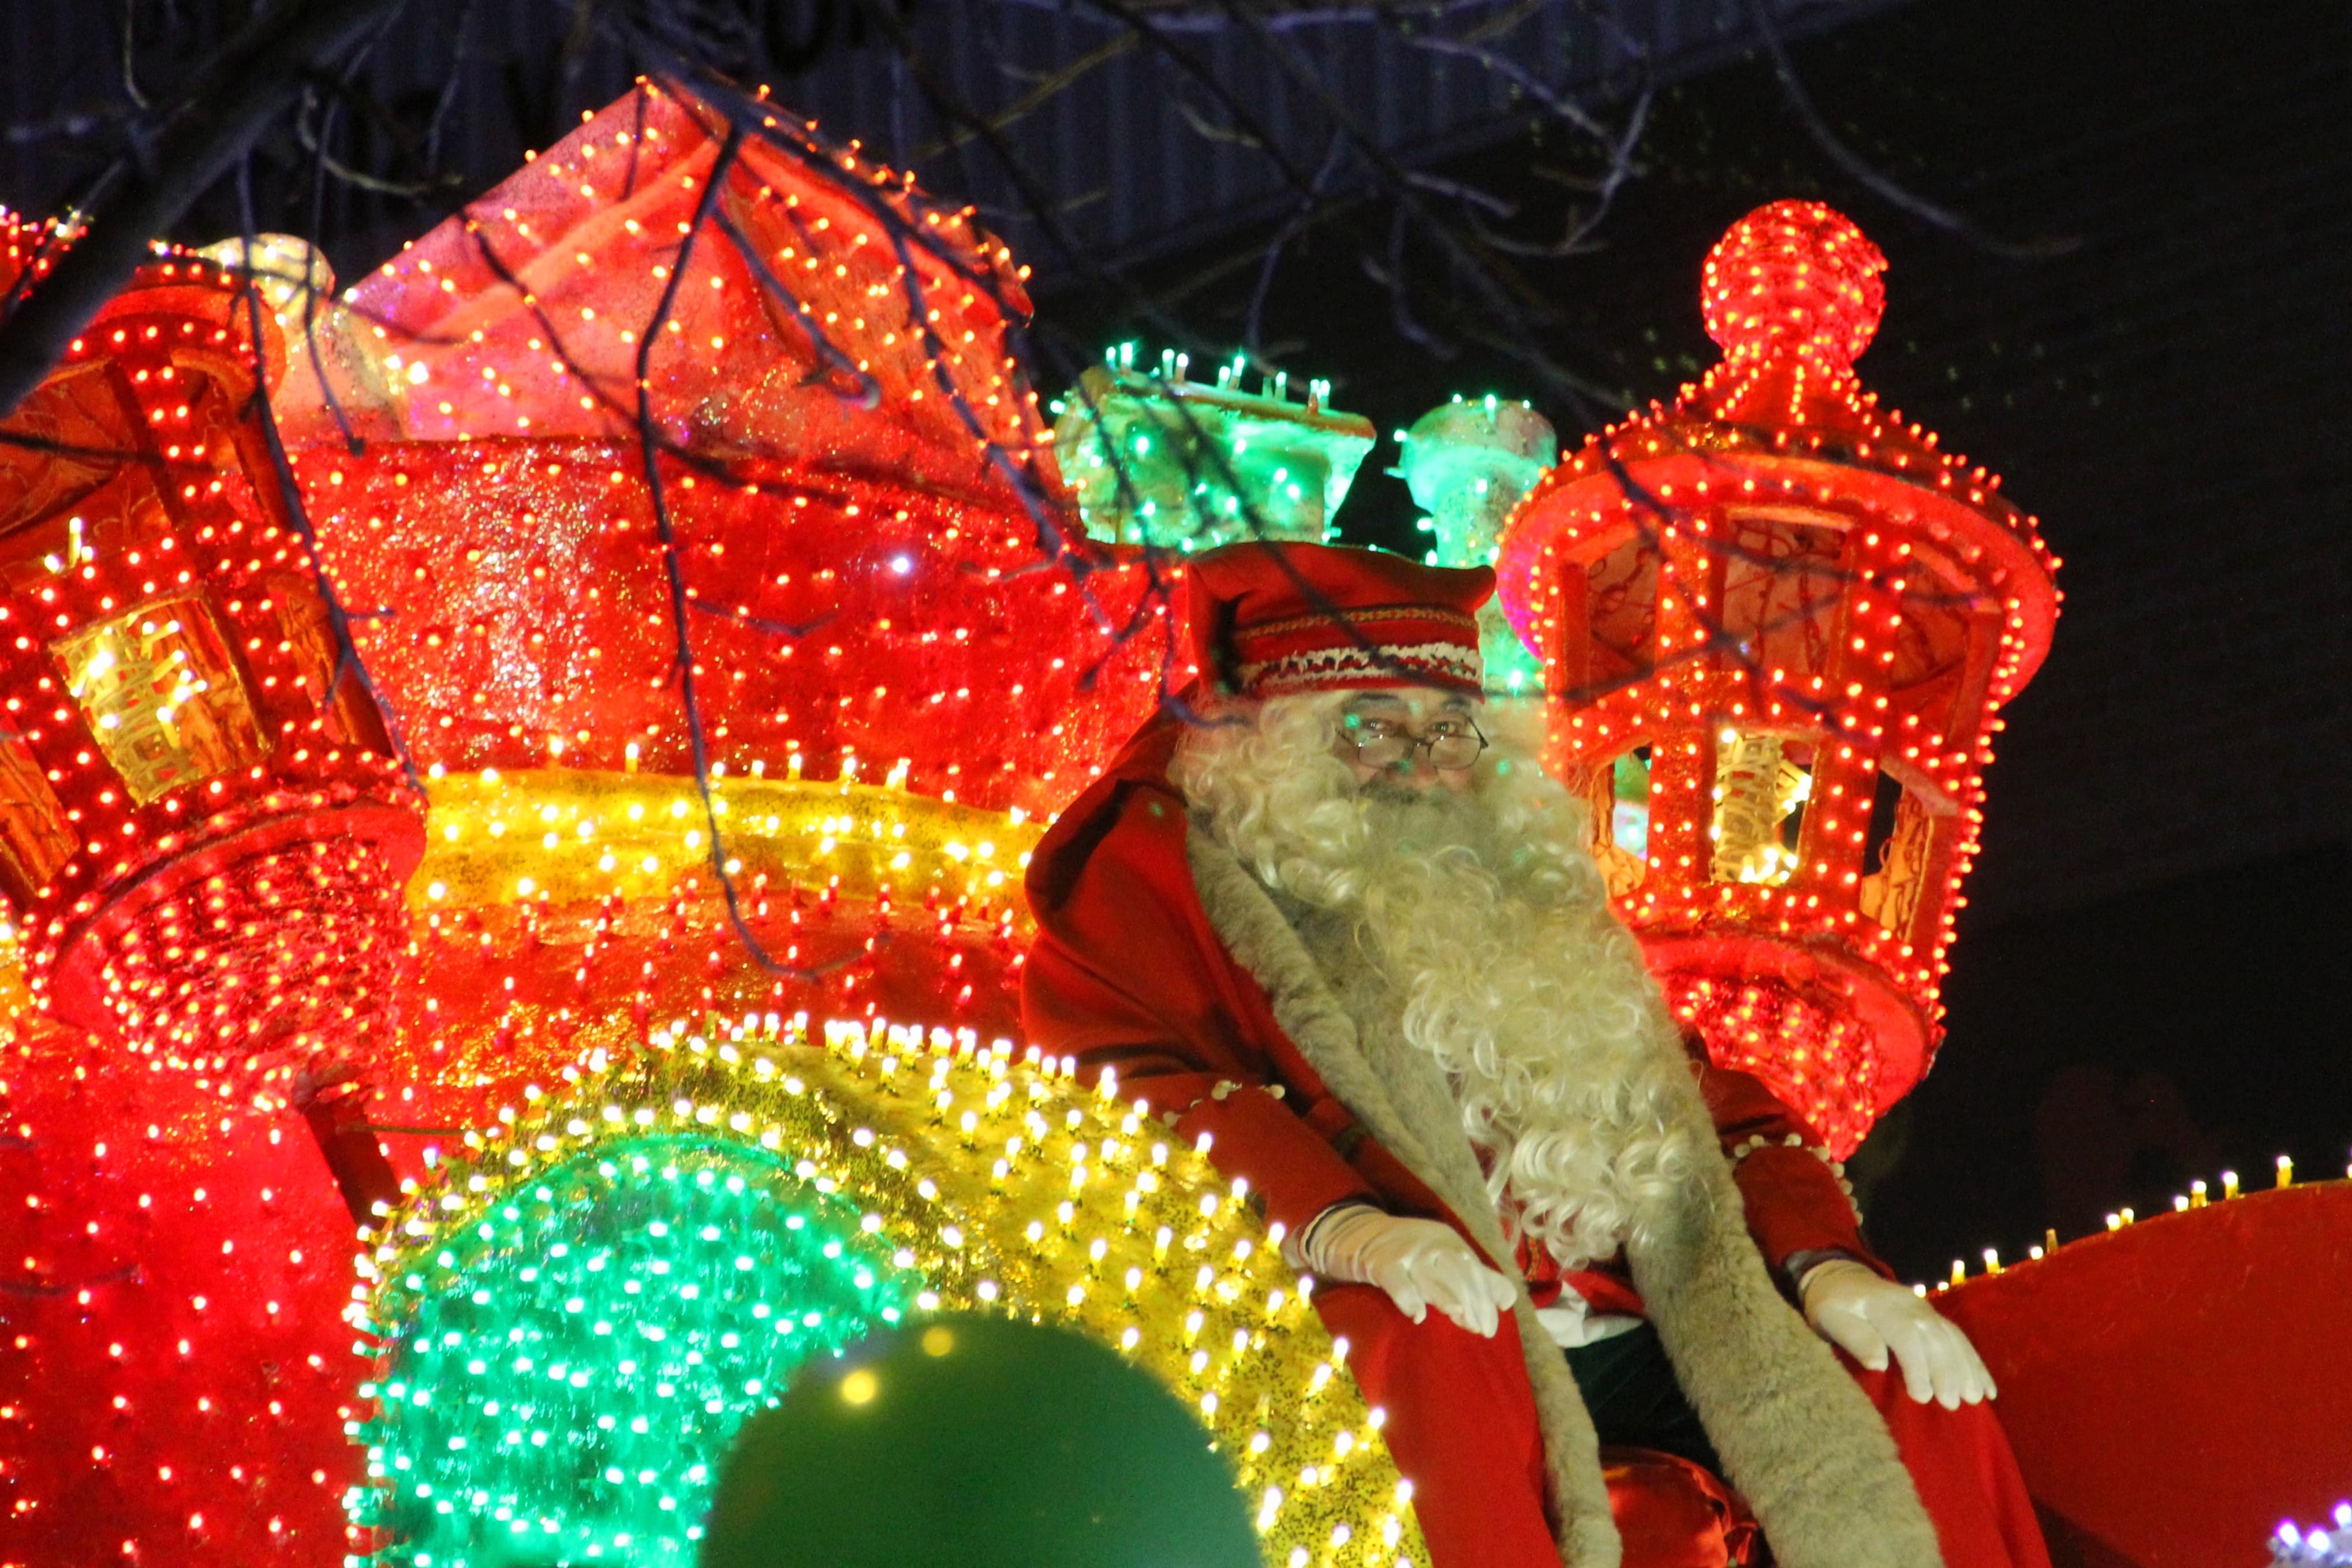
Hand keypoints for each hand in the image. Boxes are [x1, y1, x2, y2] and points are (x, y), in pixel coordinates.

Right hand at [1295, 1206, 1518, 1337]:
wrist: (1353, 1234)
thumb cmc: (1404, 1253)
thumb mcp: (1442, 1259)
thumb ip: (1476, 1277)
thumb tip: (1509, 1301)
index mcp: (1448, 1240)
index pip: (1475, 1269)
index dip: (1486, 1298)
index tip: (1491, 1329)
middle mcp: (1430, 1241)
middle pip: (1460, 1271)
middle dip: (1474, 1302)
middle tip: (1480, 1331)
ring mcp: (1404, 1250)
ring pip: (1433, 1274)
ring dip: (1449, 1298)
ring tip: (1462, 1320)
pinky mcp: (1379, 1261)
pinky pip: (1396, 1279)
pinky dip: (1409, 1297)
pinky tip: (1417, 1315)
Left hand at [1800, 1259, 1996, 1408]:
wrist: (1838, 1276)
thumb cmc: (1830, 1305)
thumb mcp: (1829, 1318)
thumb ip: (1853, 1337)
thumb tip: (1879, 1364)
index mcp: (1881, 1305)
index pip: (1906, 1335)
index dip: (1917, 1367)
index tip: (1922, 1398)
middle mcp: (1909, 1304)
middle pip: (1935, 1337)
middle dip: (1947, 1371)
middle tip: (1953, 1403)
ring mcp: (1924, 1308)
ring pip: (1952, 1337)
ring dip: (1967, 1368)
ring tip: (1975, 1398)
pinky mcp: (1933, 1316)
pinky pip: (1959, 1337)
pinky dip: (1975, 1362)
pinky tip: (1988, 1387)